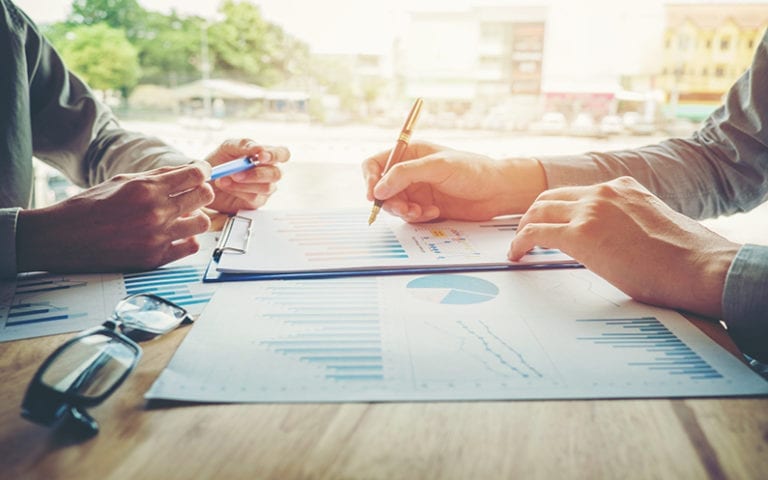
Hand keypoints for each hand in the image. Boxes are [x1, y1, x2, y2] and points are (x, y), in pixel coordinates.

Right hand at [16, 164, 213, 272]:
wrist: (63, 239)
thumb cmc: (90, 207)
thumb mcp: (122, 182)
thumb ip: (157, 177)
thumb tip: (188, 170)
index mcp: (146, 188)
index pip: (194, 174)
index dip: (202, 171)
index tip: (202, 173)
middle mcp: (155, 212)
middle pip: (204, 196)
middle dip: (202, 191)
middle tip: (193, 193)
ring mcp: (157, 237)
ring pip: (202, 223)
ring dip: (196, 217)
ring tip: (183, 216)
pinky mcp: (155, 258)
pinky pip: (190, 246)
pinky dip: (187, 239)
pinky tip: (176, 234)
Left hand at [206, 138, 289, 212]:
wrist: (205, 178)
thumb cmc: (220, 160)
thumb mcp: (228, 147)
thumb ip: (244, 144)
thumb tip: (259, 148)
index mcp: (266, 156)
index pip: (283, 154)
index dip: (276, 155)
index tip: (261, 156)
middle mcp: (268, 172)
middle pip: (276, 174)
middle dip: (257, 173)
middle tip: (236, 173)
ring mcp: (264, 188)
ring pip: (266, 187)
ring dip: (244, 183)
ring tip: (224, 179)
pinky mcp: (255, 202)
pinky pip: (254, 197)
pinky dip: (238, 191)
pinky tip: (225, 185)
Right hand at [363, 140, 546, 221]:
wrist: (497, 191)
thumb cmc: (473, 170)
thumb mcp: (437, 166)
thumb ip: (405, 174)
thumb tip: (378, 188)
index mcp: (410, 154)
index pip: (375, 164)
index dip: (370, 179)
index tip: (373, 195)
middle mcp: (410, 172)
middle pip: (382, 189)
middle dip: (390, 201)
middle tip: (405, 209)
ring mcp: (417, 190)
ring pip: (394, 205)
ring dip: (404, 211)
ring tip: (421, 212)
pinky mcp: (425, 207)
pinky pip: (409, 217)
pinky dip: (418, 218)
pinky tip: (434, 213)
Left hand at [509, 176, 740, 317]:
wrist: (701, 267)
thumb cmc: (687, 257)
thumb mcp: (652, 225)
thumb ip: (628, 224)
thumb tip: (616, 242)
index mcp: (622, 187)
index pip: (576, 193)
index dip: (556, 208)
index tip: (547, 221)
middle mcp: (604, 192)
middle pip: (550, 198)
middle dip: (534, 215)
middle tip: (525, 233)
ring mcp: (591, 210)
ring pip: (539, 212)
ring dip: (524, 229)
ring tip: (518, 245)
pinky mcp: (581, 234)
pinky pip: (536, 234)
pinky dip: (520, 243)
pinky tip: (517, 255)